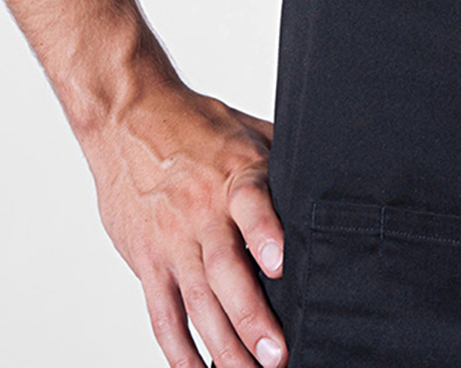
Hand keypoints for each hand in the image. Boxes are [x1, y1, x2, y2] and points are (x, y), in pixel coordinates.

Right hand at [78, 84, 286, 367]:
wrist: (126, 116)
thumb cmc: (195, 126)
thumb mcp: (249, 131)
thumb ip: (283, 164)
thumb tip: (335, 178)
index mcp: (233, 176)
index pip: (250, 204)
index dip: (265, 233)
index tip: (280, 265)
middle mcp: (200, 213)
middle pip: (224, 272)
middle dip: (251, 318)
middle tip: (276, 355)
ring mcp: (170, 241)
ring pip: (196, 304)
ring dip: (221, 347)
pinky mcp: (146, 260)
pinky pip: (162, 314)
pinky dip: (178, 350)